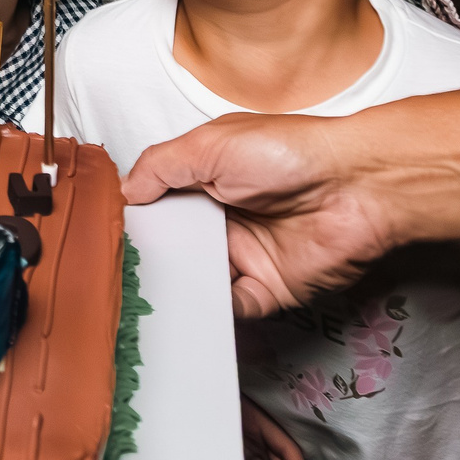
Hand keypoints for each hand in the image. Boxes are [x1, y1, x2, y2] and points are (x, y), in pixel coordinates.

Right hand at [122, 116, 392, 315]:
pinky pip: (230, 310)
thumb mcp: (210, 143)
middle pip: (174, 248)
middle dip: (150, 261)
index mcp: (206, 179)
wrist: (355, 186)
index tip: (103, 236)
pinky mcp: (267, 290)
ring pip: (197, 282)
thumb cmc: (288, 152)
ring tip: (140, 301)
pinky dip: (209, 316)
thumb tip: (123, 192)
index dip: (136, 220)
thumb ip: (161, 166)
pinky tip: (184, 315)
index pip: (160, 205)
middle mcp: (223, 219)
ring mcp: (244, 257)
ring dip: (175, 291)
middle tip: (114, 274)